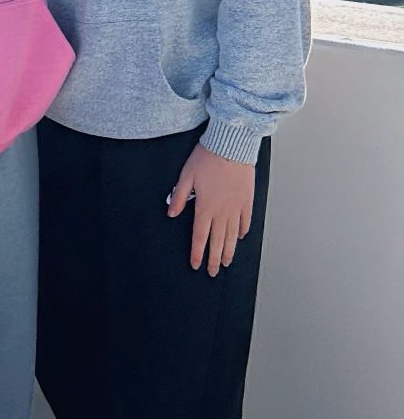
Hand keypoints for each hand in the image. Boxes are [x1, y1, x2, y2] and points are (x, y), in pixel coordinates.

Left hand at [167, 144, 255, 275]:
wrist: (231, 146)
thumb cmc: (207, 158)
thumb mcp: (186, 176)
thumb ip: (179, 196)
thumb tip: (171, 213)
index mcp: (205, 207)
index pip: (200, 236)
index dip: (198, 253)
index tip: (196, 265)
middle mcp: (222, 211)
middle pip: (217, 241)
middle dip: (214, 259)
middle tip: (212, 272)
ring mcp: (236, 207)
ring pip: (232, 236)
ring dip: (228, 251)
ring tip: (226, 262)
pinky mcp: (247, 200)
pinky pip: (245, 221)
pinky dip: (241, 232)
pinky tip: (239, 238)